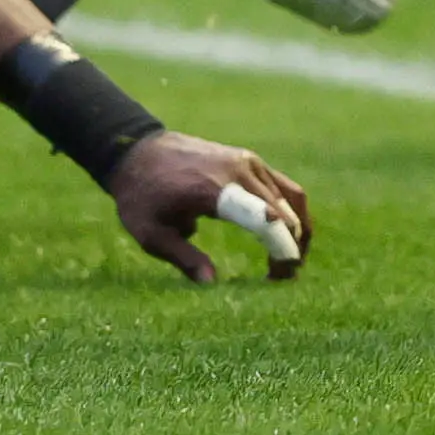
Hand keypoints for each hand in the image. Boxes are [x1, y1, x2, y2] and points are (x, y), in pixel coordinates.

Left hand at [106, 132, 311, 282]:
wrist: (137, 150)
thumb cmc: (141, 196)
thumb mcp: (150, 233)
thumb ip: (183, 258)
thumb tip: (211, 283)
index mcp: (213, 189)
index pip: (262, 217)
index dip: (281, 247)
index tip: (282, 275)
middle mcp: (237, 170)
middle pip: (283, 212)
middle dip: (290, 249)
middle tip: (281, 280)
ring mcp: (248, 161)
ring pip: (292, 198)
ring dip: (297, 231)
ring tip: (288, 263)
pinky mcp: (250, 160)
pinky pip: (283, 187)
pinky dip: (292, 213)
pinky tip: (285, 237)